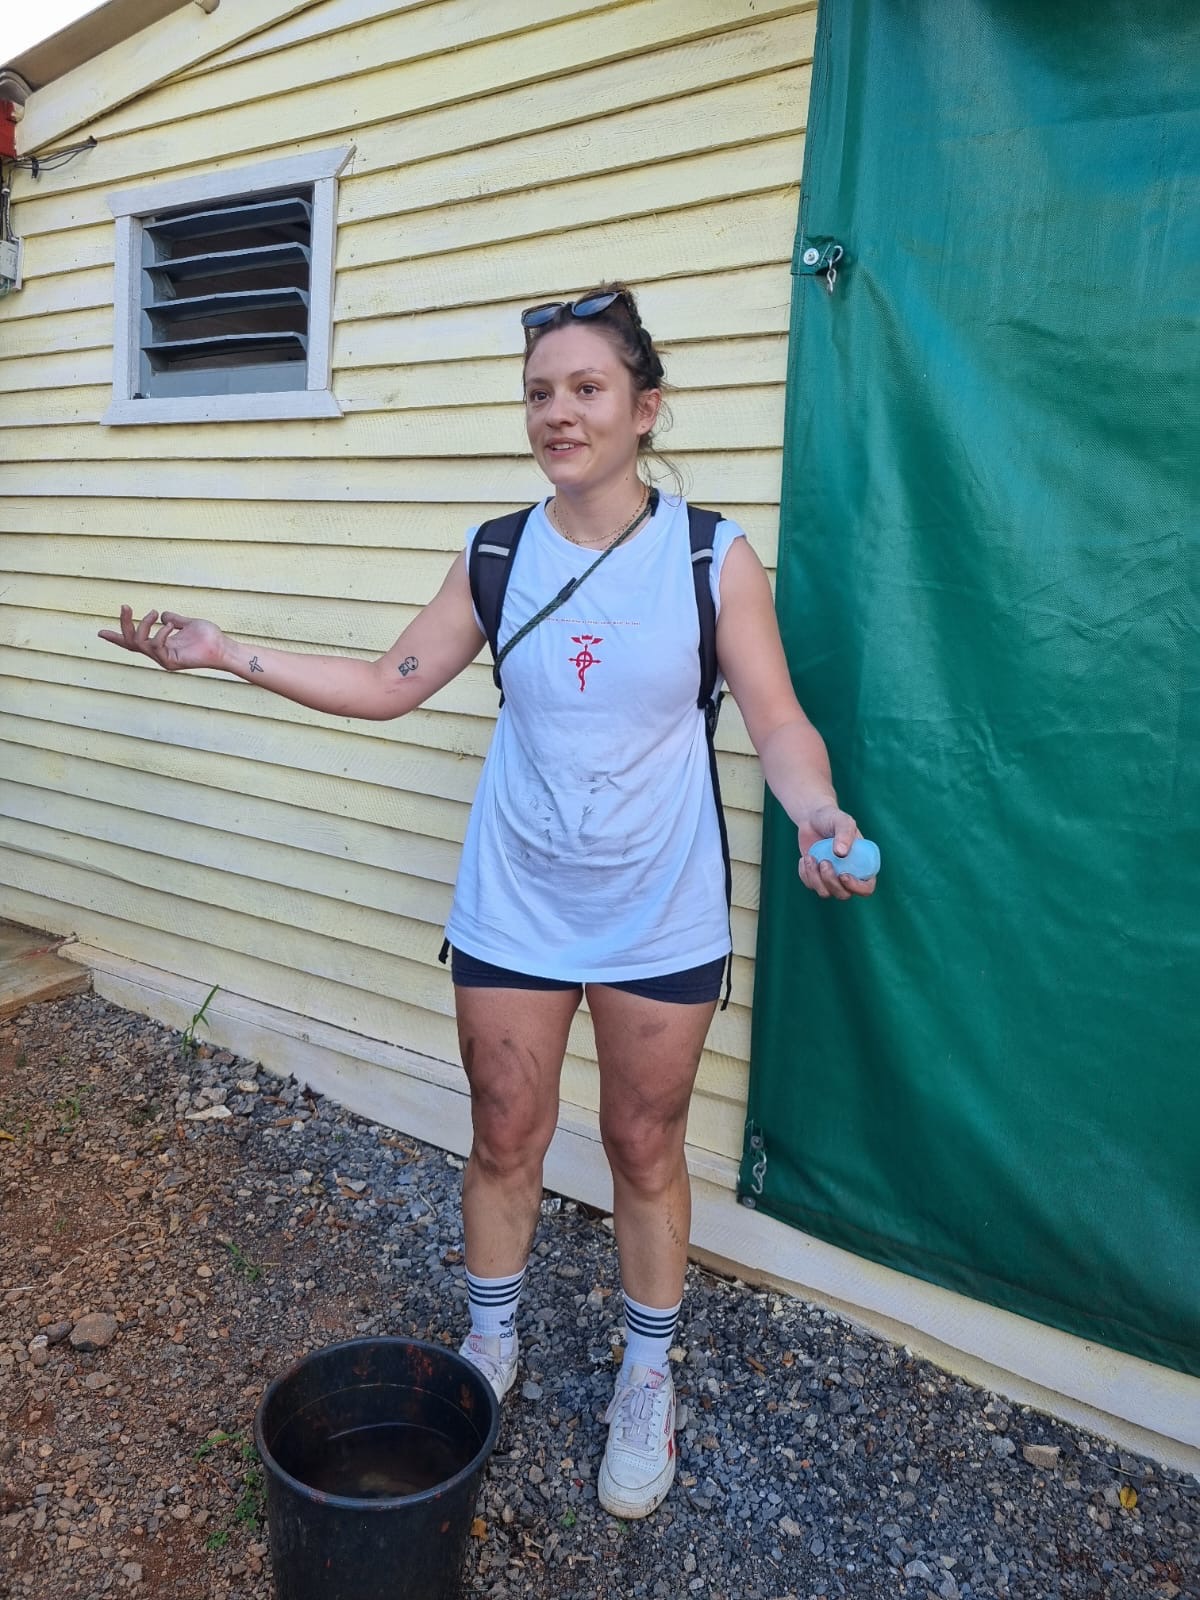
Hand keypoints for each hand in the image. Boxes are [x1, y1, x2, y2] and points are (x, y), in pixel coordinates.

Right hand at [98, 607, 227, 671]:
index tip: (100, 632)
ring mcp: (163, 659)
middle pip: (131, 642)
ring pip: (139, 643)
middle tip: (125, 606)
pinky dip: (160, 633)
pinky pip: (155, 646)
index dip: (117, 638)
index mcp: (160, 645)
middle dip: (124, 624)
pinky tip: (170, 625)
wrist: (223, 647)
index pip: (134, 643)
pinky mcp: (171, 662)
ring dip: (143, 625)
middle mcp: (159, 654)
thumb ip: (174, 620)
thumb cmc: (209, 637)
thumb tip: (163, 615)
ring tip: (155, 613)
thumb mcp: (188, 624)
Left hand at [797, 804, 876, 901]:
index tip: (844, 875)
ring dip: (816, 878)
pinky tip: (805, 858)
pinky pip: (811, 885)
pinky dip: (805, 874)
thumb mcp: (842, 820)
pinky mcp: (816, 878)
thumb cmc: (832, 818)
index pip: (867, 888)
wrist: (813, 819)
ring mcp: (832, 879)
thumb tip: (841, 853)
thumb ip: (844, 834)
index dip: (857, 887)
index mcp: (863, 865)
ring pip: (826, 893)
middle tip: (824, 862)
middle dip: (831, 882)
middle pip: (844, 894)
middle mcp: (850, 875)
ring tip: (810, 858)